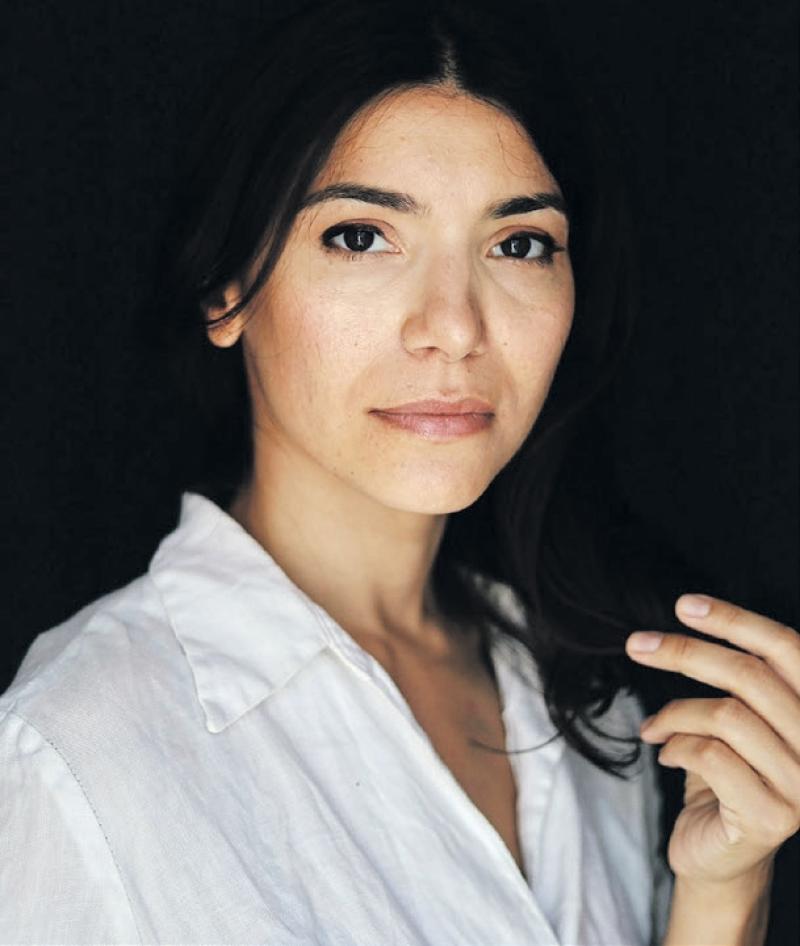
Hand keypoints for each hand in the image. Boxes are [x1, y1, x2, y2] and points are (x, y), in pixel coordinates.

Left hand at [625, 593, 799, 886]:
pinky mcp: (771, 818)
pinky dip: (675, 746)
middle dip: (685, 652)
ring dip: (673, 713)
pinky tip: (664, 754)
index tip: (683, 604)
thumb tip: (689, 615)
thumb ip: (735, 678)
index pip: (787, 649)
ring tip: (653, 727)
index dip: (736, 619)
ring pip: (726, 715)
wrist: (719, 858)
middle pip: (750, 676)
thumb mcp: (734, 718)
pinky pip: (711, 757)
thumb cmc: (724, 776)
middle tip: (636, 644)